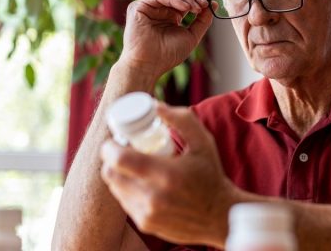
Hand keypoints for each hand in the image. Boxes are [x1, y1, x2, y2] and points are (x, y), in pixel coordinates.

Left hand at [100, 103, 235, 246]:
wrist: (220, 215)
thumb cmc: (211, 175)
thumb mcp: (203, 142)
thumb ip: (182, 120)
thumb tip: (155, 106)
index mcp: (165, 174)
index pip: (118, 159)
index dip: (110, 147)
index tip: (117, 140)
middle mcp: (152, 197)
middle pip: (110, 174)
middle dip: (112, 159)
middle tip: (125, 150)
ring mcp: (147, 213)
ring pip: (115, 188)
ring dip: (120, 174)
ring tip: (136, 166)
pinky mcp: (146, 224)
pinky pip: (125, 202)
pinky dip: (129, 190)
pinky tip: (144, 184)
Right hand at [119, 0, 214, 78]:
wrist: (149, 65)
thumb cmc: (168, 55)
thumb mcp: (192, 35)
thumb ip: (202, 20)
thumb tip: (213, 3)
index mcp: (171, 15)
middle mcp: (159, 8)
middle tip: (205, 1)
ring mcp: (148, 6)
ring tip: (196, 8)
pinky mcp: (138, 6)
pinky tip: (186, 8)